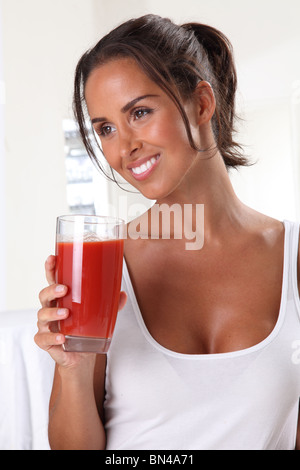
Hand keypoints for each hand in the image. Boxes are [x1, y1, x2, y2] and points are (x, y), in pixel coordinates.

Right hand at [34, 255, 126, 369]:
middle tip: (64, 289)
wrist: (80, 355)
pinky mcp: (45, 341)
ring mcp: (46, 325)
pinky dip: (52, 337)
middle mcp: (50, 308)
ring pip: (42, 315)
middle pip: (44, 295)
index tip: (53, 258)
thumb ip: (110, 305)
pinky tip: (62, 337)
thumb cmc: (85, 328)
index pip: (52, 280)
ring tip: (66, 313)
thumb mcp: (99, 314)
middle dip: (52, 289)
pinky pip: (43, 338)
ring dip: (53, 312)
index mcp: (61, 298)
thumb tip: (122, 294)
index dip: (50, 268)